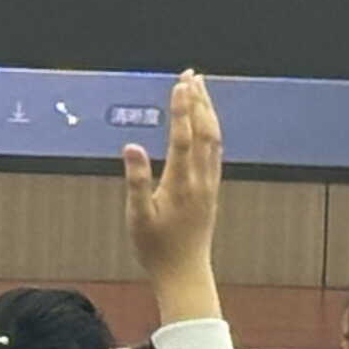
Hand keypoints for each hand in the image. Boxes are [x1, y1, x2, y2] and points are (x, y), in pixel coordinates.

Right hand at [121, 71, 222, 317]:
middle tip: (190, 74)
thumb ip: (136, 181)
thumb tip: (132, 147)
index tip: (179, 84)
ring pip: (214, 139)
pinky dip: (211, 129)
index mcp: (181, 184)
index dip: (181, 109)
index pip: (183, 138)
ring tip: (199, 88)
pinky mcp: (211, 190)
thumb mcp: (137, 217)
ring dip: (207, 111)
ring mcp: (209, 185)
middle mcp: (200, 180)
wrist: (184, 273)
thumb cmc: (156, 248)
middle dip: (198, 101)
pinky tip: (206, 122)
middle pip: (204, 131)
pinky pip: (216, 151)